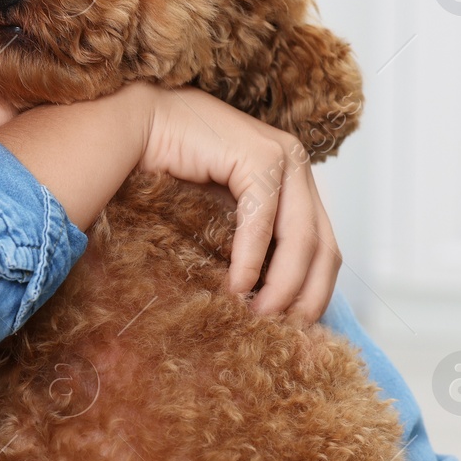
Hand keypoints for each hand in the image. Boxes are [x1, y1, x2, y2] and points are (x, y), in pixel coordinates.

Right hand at [137, 83, 339, 323]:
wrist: (136, 128)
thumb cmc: (168, 172)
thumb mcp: (220, 216)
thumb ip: (247, 244)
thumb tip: (261, 299)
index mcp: (294, 180)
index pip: (323, 246)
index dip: (313, 291)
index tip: (292, 328)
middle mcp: (297, 165)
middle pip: (323, 246)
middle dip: (305, 296)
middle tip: (282, 332)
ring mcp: (283, 156)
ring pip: (301, 237)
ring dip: (281, 285)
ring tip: (258, 316)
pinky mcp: (259, 155)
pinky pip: (263, 220)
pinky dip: (251, 259)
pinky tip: (235, 285)